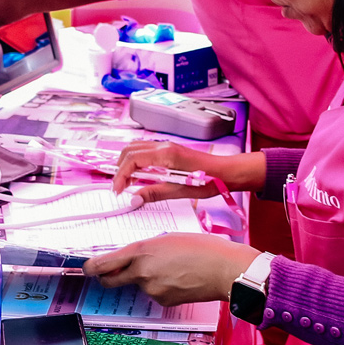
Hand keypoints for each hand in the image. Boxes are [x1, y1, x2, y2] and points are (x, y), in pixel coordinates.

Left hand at [85, 232, 261, 305]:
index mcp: (140, 252)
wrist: (224, 270)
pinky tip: (177, 278)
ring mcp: (152, 290)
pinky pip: (154, 293)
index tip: (86, 268)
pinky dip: (160, 287)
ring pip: (137, 285)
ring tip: (169, 267)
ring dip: (144, 278)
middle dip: (108, 277)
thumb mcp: (167, 239)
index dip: (90, 268)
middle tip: (112, 272)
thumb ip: (145, 249)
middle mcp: (141, 273)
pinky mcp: (163, 302)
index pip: (103, 265)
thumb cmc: (201, 248)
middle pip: (111, 281)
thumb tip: (133, 258)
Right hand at [110, 142, 266, 203]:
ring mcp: (165, 146)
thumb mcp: (179, 191)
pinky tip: (139, 175)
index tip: (118, 191)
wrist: (226, 172)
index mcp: (165, 154)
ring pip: (135, 148)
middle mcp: (163, 146)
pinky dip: (135, 161)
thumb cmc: (208, 180)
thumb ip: (154, 193)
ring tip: (126, 182)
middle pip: (129, 150)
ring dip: (126, 163)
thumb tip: (134, 199)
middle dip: (119, 169)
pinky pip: (145, 150)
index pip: (132, 160)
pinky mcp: (168, 149)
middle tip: (119, 188)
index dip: (121, 175)